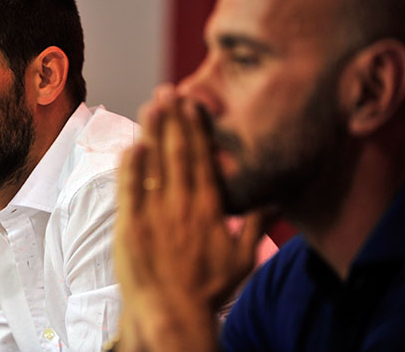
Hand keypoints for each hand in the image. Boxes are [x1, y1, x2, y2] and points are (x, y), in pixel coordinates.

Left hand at [114, 86, 268, 351]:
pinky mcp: (130, 226)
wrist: (172, 313)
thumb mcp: (242, 259)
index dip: (195, 129)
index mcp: (208, 209)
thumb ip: (255, 225)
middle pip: (177, 154)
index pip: (202, 159)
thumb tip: (275, 198)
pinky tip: (132, 142)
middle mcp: (183, 205)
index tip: (192, 104)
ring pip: (153, 165)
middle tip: (168, 90)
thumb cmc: (207, 289)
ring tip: (152, 104)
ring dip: (152, 132)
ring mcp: (155, 214)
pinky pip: (129, 189)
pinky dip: (131, 166)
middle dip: (173, 119)